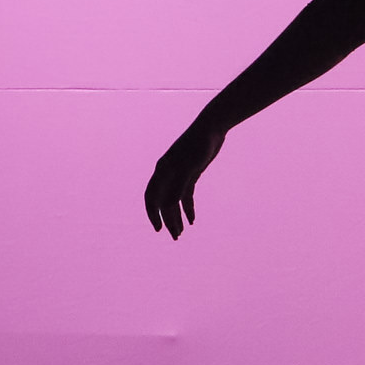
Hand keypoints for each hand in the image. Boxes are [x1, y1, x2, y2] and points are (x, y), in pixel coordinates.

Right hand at [145, 122, 223, 237]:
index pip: (152, 198)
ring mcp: (179, 174)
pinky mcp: (191, 174)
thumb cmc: (199, 144)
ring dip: (177, 217)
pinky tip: (192, 219)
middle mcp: (167, 174)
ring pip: (175, 200)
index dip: (153, 214)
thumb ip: (179, 186)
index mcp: (162, 171)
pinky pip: (186, 195)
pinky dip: (188, 207)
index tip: (159, 229)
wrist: (212, 127)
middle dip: (168, 220)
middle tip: (176, 237)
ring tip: (182, 233)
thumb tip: (169, 206)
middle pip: (164, 202)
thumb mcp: (190, 167)